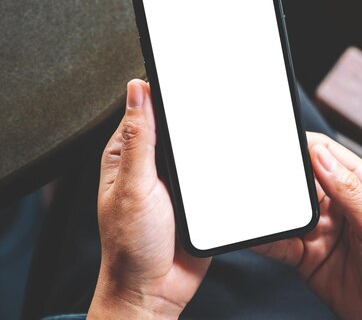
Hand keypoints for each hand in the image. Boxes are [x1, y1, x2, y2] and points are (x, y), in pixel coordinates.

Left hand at [88, 79, 210, 319]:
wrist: (157, 290)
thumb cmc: (131, 247)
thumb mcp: (133, 186)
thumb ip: (138, 139)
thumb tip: (136, 91)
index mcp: (127, 155)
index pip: (145, 109)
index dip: (163, 89)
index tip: (184, 71)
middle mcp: (151, 164)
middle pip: (176, 125)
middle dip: (194, 113)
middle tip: (216, 93)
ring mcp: (177, 180)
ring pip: (198, 146)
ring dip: (210, 139)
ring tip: (230, 120)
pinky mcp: (198, 196)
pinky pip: (213, 171)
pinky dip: (222, 163)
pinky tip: (234, 154)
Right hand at [254, 133, 361, 319]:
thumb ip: (349, 191)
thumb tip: (320, 155)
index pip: (329, 155)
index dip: (305, 145)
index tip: (280, 141)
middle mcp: (339, 205)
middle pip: (302, 181)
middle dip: (280, 176)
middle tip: (258, 172)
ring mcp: (321, 231)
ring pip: (288, 212)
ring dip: (270, 207)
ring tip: (250, 202)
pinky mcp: (307, 258)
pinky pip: (281, 244)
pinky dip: (265, 238)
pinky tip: (254, 233)